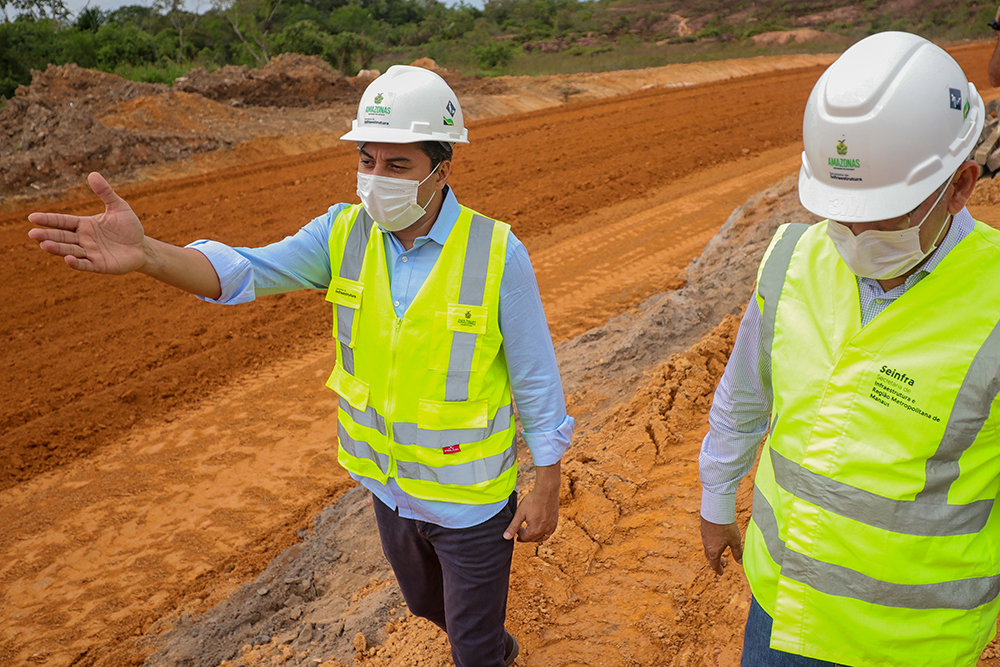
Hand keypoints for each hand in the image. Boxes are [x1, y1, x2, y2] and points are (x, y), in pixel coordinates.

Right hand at [28, 172, 145, 273]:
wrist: (142, 247)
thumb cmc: (129, 227)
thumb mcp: (119, 207)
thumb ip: (105, 193)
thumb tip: (92, 174)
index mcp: (84, 225)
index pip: (63, 221)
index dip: (49, 220)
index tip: (32, 217)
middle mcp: (84, 239)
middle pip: (62, 237)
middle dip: (48, 235)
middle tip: (32, 233)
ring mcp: (90, 253)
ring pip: (70, 250)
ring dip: (57, 249)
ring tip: (44, 245)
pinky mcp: (99, 265)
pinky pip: (85, 265)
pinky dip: (76, 263)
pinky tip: (67, 260)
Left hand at [503, 462, 559, 541]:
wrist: (547, 490)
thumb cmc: (532, 500)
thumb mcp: (520, 513)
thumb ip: (513, 526)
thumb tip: (506, 537)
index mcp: (534, 530)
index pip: (525, 538)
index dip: (518, 534)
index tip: (516, 529)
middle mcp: (544, 531)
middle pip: (533, 539)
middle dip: (526, 537)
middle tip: (520, 532)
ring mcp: (551, 527)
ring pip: (542, 538)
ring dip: (535, 537)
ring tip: (529, 533)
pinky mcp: (555, 522)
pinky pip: (549, 532)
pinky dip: (544, 533)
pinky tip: (540, 528)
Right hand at [700, 517, 742, 575]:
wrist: (715, 512)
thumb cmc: (726, 528)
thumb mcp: (735, 541)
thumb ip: (738, 552)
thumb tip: (741, 562)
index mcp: (713, 552)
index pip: (714, 564)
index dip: (718, 569)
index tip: (721, 573)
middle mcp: (707, 546)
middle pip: (710, 557)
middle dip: (716, 561)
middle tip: (723, 563)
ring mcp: (704, 538)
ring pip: (708, 548)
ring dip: (715, 552)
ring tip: (721, 551)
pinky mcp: (704, 530)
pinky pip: (707, 541)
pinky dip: (712, 544)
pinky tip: (718, 540)